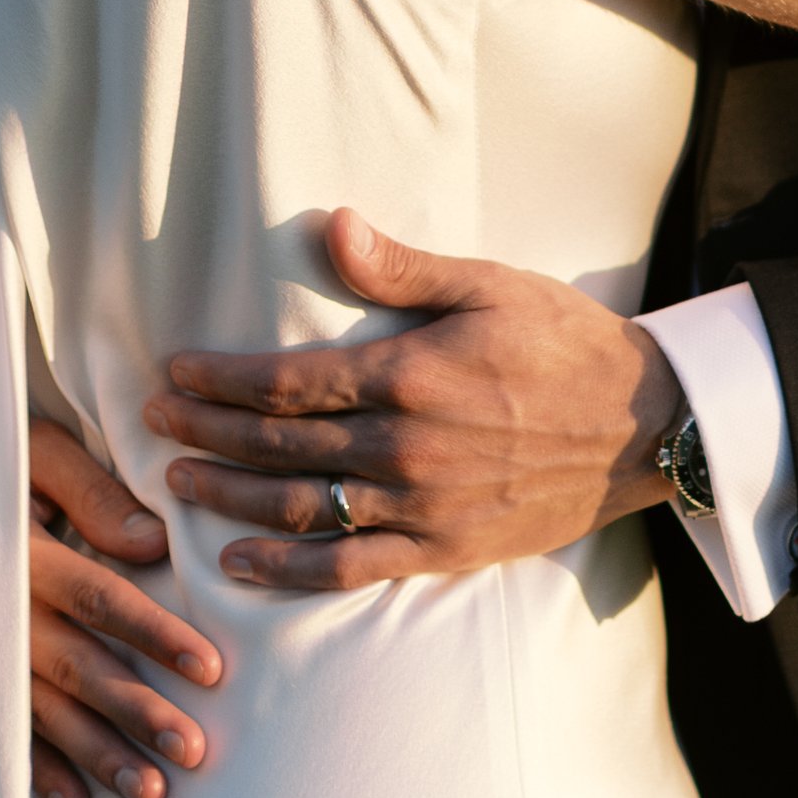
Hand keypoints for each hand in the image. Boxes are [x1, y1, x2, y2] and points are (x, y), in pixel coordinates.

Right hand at [28, 420, 224, 797]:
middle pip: (74, 666)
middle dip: (134, 711)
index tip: (211, 668)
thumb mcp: (35, 453)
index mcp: (15, 550)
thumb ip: (90, 493)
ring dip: (96, 755)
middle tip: (193, 751)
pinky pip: (1, 733)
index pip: (95, 597)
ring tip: (153, 794)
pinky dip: (37, 773)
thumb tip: (153, 543)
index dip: (152, 632)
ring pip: (42, 712)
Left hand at [143, 208, 684, 594]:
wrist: (645, 425)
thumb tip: (332, 228)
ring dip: (229, 496)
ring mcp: (422, 506)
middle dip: (206, 432)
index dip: (221, 381)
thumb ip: (402, 269)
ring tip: (178, 481)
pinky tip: (240, 563)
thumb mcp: (489, 285)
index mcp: (410, 375)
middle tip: (152, 423)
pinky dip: (286, 569)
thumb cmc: (567, 343)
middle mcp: (405, 448)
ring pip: (299, 507)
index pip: (288, 382)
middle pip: (278, 444)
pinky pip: (347, 567)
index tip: (174, 374)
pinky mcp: (442, 550)